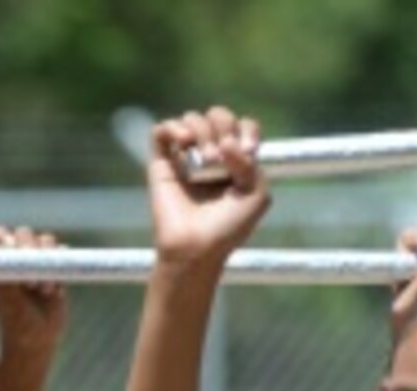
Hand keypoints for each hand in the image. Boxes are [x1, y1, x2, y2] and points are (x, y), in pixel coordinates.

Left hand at [0, 222, 67, 355]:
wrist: (37, 341)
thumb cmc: (16, 323)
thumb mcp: (8, 299)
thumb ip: (5, 273)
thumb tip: (3, 246)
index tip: (7, 247)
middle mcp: (13, 258)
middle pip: (22, 232)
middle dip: (29, 249)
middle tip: (29, 279)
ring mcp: (34, 261)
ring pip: (45, 239)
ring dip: (47, 260)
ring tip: (42, 289)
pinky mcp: (53, 267)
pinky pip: (62, 251)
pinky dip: (60, 266)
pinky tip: (54, 289)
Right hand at [148, 107, 271, 267]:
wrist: (196, 248)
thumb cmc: (228, 228)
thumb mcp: (256, 194)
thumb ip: (250, 163)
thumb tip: (224, 142)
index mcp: (236, 161)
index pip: (243, 126)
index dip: (246, 130)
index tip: (247, 152)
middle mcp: (210, 155)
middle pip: (218, 116)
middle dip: (223, 127)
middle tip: (219, 158)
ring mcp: (184, 158)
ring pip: (191, 118)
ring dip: (201, 130)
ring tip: (204, 158)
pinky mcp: (160, 165)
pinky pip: (161, 130)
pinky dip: (172, 127)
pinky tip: (183, 142)